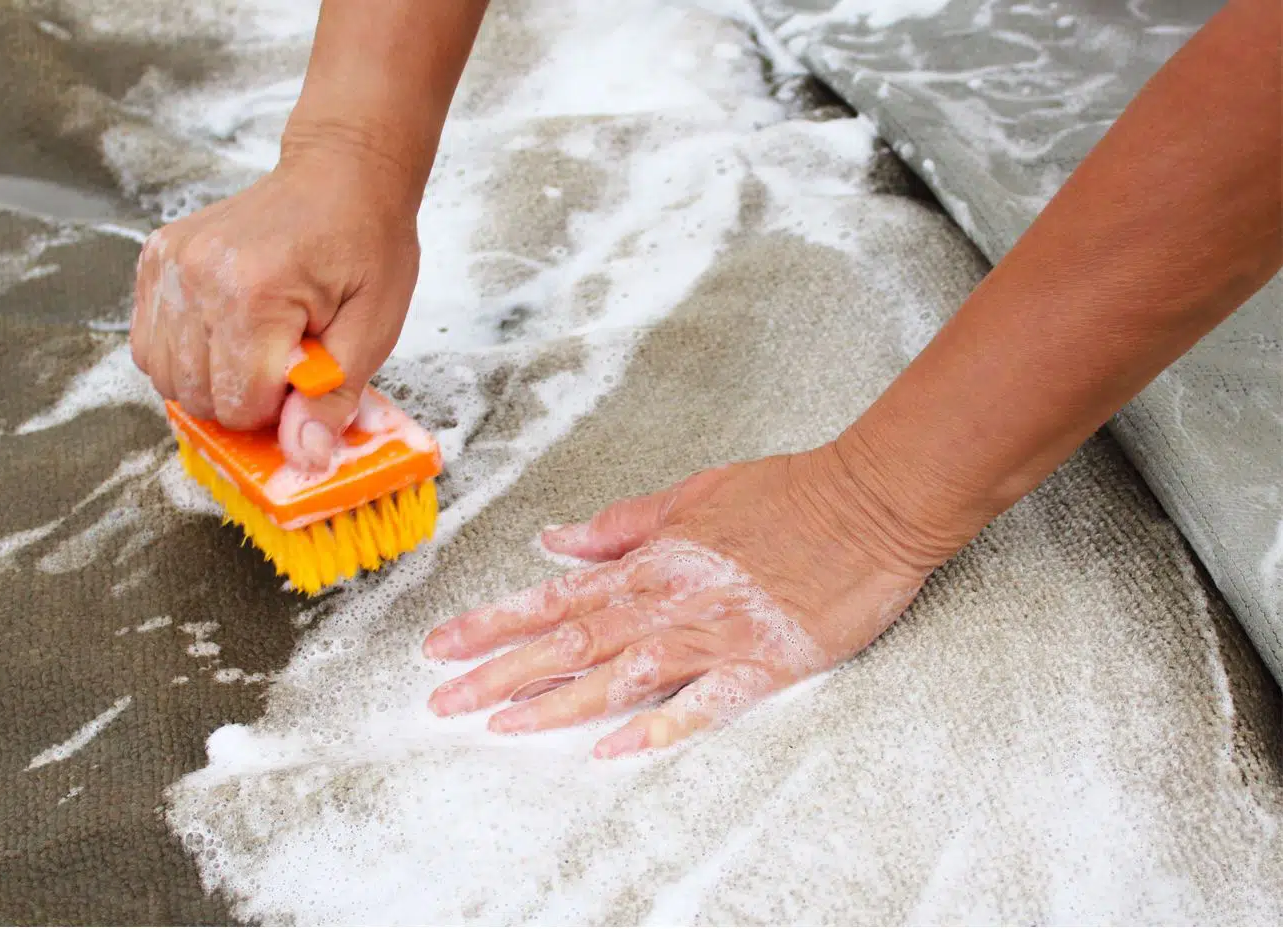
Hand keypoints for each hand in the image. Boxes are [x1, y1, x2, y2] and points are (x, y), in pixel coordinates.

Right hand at [130, 141, 419, 470]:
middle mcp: (197, 276)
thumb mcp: (372, 330)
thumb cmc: (366, 244)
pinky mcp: (156, 258)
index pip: (239, 404)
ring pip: (164, 376)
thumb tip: (304, 458)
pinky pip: (150, 341)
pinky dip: (186, 354)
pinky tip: (227, 333)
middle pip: (196, 396)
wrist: (341, 174)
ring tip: (257, 347)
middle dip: (243, 399)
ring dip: (210, 380)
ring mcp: (169, 264)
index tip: (306, 377)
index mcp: (254, 293)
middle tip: (286, 362)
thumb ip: (332, 398)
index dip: (278, 409)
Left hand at [423, 445, 946, 758]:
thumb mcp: (690, 495)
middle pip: (569, 644)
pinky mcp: (765, 663)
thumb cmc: (782, 493)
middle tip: (443, 702)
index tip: (440, 648)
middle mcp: (669, 601)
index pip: (553, 598)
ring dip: (558, 704)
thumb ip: (620, 527)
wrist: (870, 501)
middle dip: (500, 673)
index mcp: (648, 562)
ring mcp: (716, 635)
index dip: (492, 625)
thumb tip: (557, 543)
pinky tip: (615, 750)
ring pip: (620, 676)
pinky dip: (658, 727)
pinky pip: (704, 703)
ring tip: (503, 727)